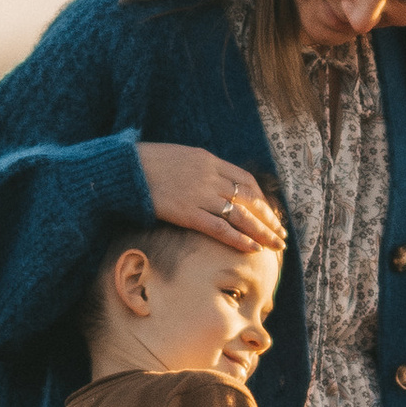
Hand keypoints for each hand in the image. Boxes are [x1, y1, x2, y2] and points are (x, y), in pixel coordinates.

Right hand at [136, 143, 283, 252]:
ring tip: (274, 245)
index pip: (246, 180)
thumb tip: (211, 183)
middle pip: (249, 199)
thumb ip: (199, 169)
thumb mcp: (180, 158)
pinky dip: (239, 239)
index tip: (269, 212)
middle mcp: (210, 177)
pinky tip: (252, 248)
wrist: (124, 169)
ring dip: (261, 232)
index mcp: (209, 161)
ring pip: (241, 215)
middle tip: (281, 234)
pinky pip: (220, 228)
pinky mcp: (187, 213)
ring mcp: (200, 195)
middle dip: (268, 218)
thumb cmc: (147, 164)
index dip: (261, 199)